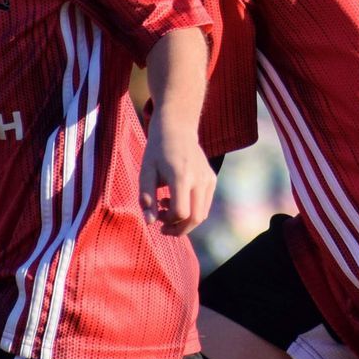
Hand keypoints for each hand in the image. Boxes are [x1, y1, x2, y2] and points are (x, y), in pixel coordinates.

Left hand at [140, 119, 215, 237]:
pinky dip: (191, 211)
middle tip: (163, 228)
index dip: (167, 221)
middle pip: (195, 218)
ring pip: (202, 214)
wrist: (177, 129)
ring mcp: (209, 179)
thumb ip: (146, 198)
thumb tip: (150, 222)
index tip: (155, 215)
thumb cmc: (157, 151)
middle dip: (178, 229)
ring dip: (184, 221)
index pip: (181, 212)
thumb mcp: (146, 173)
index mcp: (182, 176)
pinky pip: (204, 205)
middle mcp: (200, 179)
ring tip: (167, 209)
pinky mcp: (212, 179)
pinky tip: (176, 200)